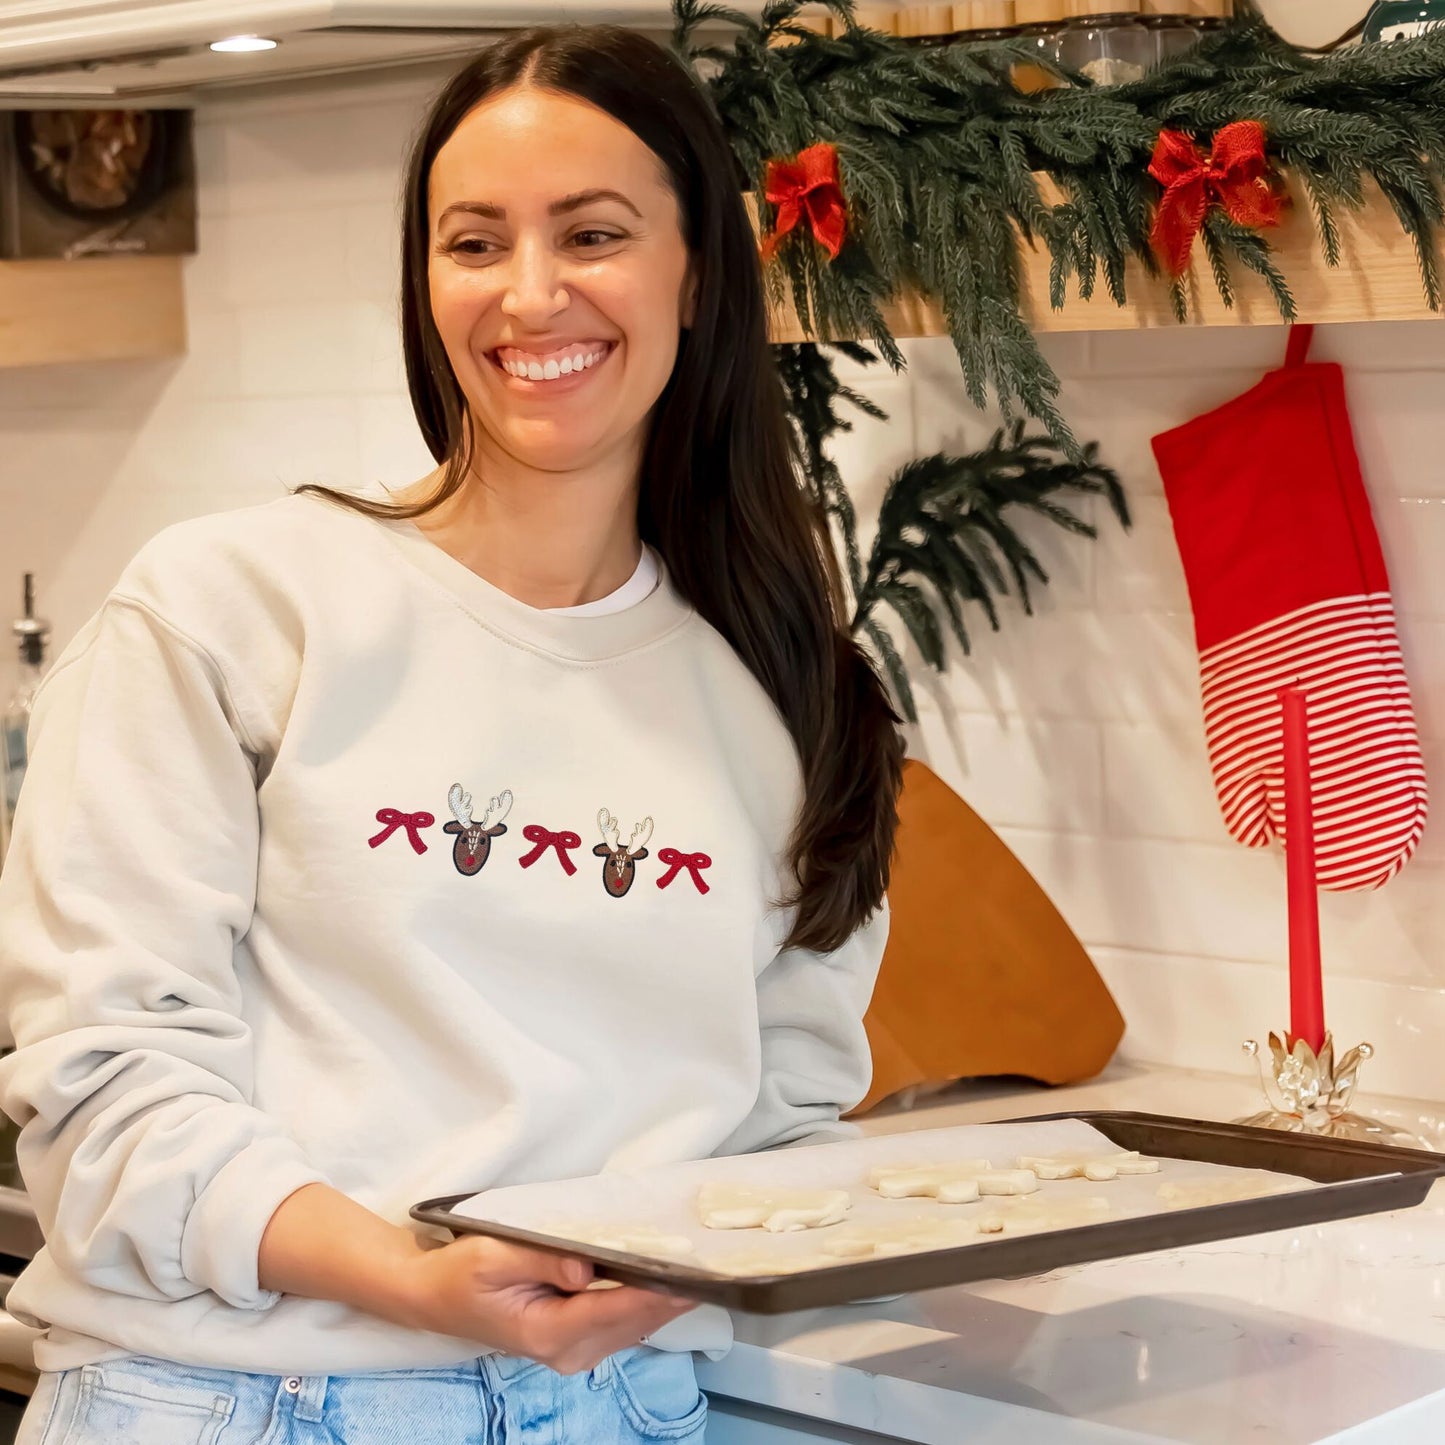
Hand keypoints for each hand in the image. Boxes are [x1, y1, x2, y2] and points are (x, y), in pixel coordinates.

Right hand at [258, 1183, 696, 1374]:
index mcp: (550, 1332)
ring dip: (664, 1296)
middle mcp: (568, 1350)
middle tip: (714, 1255)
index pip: (621, 1309)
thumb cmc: (458, 1272)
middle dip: (674, 1292)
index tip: (698, 1270)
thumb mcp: (494, 1255)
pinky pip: (621, 1322)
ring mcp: (572, 1350)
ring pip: (635, 1325)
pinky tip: (664, 1274)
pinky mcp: (573, 1340)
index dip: (662, 1290)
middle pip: (637, 1321)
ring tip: (699, 1260)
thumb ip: (543, 1258)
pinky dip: (644, 1300)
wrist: (429, 1297)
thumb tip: (587, 1266)